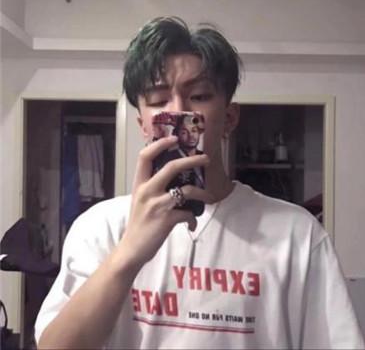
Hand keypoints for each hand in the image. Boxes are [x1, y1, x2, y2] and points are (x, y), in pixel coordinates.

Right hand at [118, 136, 213, 270]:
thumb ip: (152, 187)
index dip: (159, 144)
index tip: (174, 138)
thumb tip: (174, 178)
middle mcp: (147, 191)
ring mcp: (157, 205)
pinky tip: (191, 224)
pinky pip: (188, 213)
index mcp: (139, 184)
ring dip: (202, 194)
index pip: (145, 156)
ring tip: (208, 198)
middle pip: (171, 167)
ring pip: (186, 190)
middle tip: (206, 159)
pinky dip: (193, 218)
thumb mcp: (140, 200)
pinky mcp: (166, 220)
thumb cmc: (138, 224)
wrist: (131, 250)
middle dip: (192, 160)